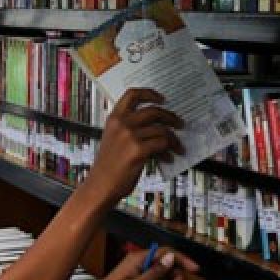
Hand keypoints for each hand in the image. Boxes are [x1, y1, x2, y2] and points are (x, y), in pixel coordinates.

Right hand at [86, 89, 183, 205]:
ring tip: (177, 147)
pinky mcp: (138, 150)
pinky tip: (169, 157)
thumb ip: (129, 129)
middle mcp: (122, 124)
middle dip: (170, 117)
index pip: (132, 94)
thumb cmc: (108, 167)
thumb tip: (156, 127)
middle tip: (179, 123)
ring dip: (173, 139)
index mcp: (114, 118)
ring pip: (161, 130)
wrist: (101, 186)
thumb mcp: (113, 140)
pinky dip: (169, 150)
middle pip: (153, 111)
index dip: (149, 93)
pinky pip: (162, 144)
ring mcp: (130, 136)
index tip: (161, 98)